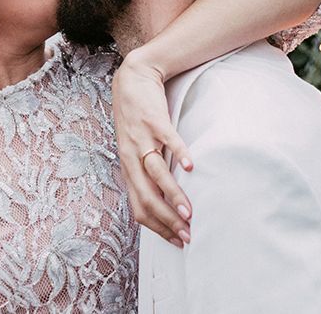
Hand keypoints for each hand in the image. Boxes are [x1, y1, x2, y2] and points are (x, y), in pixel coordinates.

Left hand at [111, 50, 193, 246]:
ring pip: (155, 172)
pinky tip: (192, 167)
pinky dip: (179, 153)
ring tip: (190, 212)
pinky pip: (167, 139)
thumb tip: (166, 199)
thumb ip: (146, 171)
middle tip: (187, 236)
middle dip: (167, 220)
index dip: (157, 227)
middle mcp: (131, 155)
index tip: (177, 241)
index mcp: (128, 165)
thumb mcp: (135, 147)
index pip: (139, 206)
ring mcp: (141, 137)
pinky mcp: (153, 119)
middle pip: (146, 196)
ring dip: (173, 195)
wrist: (132, 78)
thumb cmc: (136, 117)